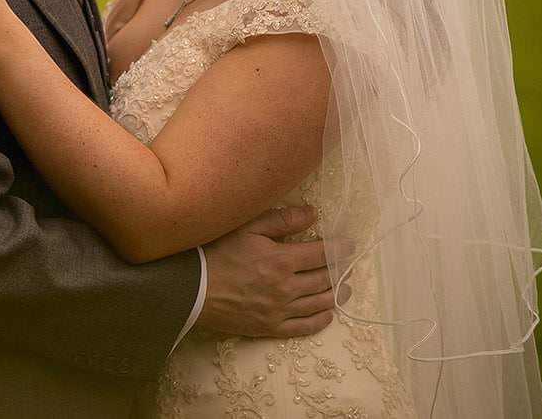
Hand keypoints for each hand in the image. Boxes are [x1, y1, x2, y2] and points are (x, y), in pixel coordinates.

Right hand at [197, 205, 341, 337]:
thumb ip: (281, 219)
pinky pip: (305, 326)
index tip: (349, 246)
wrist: (192, 290)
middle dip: (341, 271)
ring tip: (345, 288)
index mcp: (282, 260)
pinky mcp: (271, 327)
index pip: (323, 254)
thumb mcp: (246, 227)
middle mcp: (287, 288)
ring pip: (320, 303)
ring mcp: (280, 310)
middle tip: (348, 266)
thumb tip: (312, 214)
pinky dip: (322, 319)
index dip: (340, 249)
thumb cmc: (216, 253)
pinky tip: (327, 313)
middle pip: (326, 280)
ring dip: (337, 294)